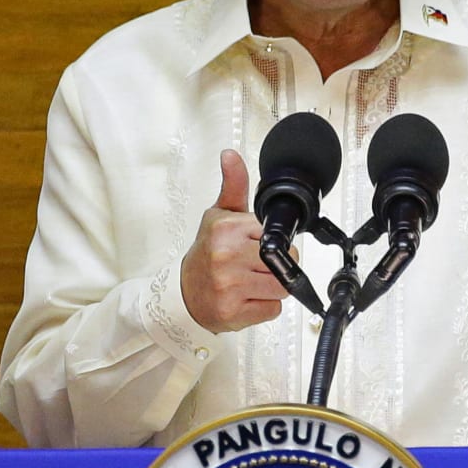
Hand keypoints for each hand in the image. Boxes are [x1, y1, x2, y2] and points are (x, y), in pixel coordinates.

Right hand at [179, 149, 288, 333]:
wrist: (183, 293)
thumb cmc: (206, 253)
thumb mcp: (219, 215)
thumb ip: (234, 185)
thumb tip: (230, 155)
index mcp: (227, 230)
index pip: (277, 236)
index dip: (272, 243)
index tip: (253, 245)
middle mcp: (226, 257)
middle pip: (285, 263)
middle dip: (275, 266)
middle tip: (252, 267)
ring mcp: (229, 286)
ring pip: (282, 288)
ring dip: (271, 288)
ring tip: (250, 282)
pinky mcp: (233, 313)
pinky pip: (272, 310)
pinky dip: (263, 307)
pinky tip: (245, 299)